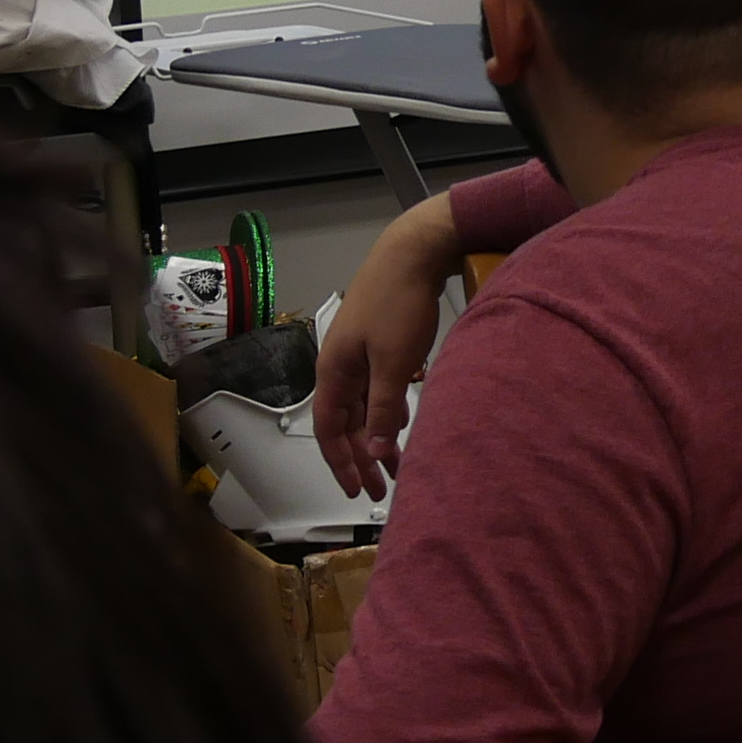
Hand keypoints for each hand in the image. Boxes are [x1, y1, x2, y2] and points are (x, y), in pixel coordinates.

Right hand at [310, 194, 470, 499]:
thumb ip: (383, 409)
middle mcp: (340, 365)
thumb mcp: (393, 363)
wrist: (413, 252)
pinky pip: (377, 389)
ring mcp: (359, 354)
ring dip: (379, 437)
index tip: (356, 490)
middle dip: (362, 458)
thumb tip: (375, 452)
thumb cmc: (398, 303)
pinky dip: (388, 411)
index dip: (341, 463)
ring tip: (397, 466)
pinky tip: (402, 425)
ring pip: (365, 407)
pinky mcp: (379, 344)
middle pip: (347, 423)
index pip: (329, 430)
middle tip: (381, 489)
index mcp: (334, 371)